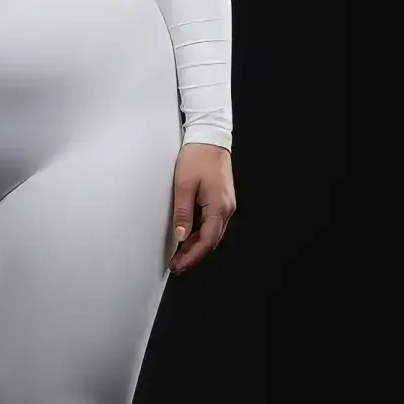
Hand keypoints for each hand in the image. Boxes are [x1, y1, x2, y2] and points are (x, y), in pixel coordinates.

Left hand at [167, 143, 235, 274]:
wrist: (210, 138)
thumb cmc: (197, 157)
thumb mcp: (183, 185)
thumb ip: (183, 212)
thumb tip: (181, 236)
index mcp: (218, 207)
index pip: (206, 241)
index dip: (192, 256)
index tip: (178, 265)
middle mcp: (226, 209)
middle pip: (211, 240)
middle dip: (194, 254)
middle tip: (176, 264)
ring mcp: (226, 204)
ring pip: (212, 233)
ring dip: (197, 245)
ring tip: (180, 254)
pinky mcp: (222, 200)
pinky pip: (212, 222)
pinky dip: (201, 233)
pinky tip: (189, 236)